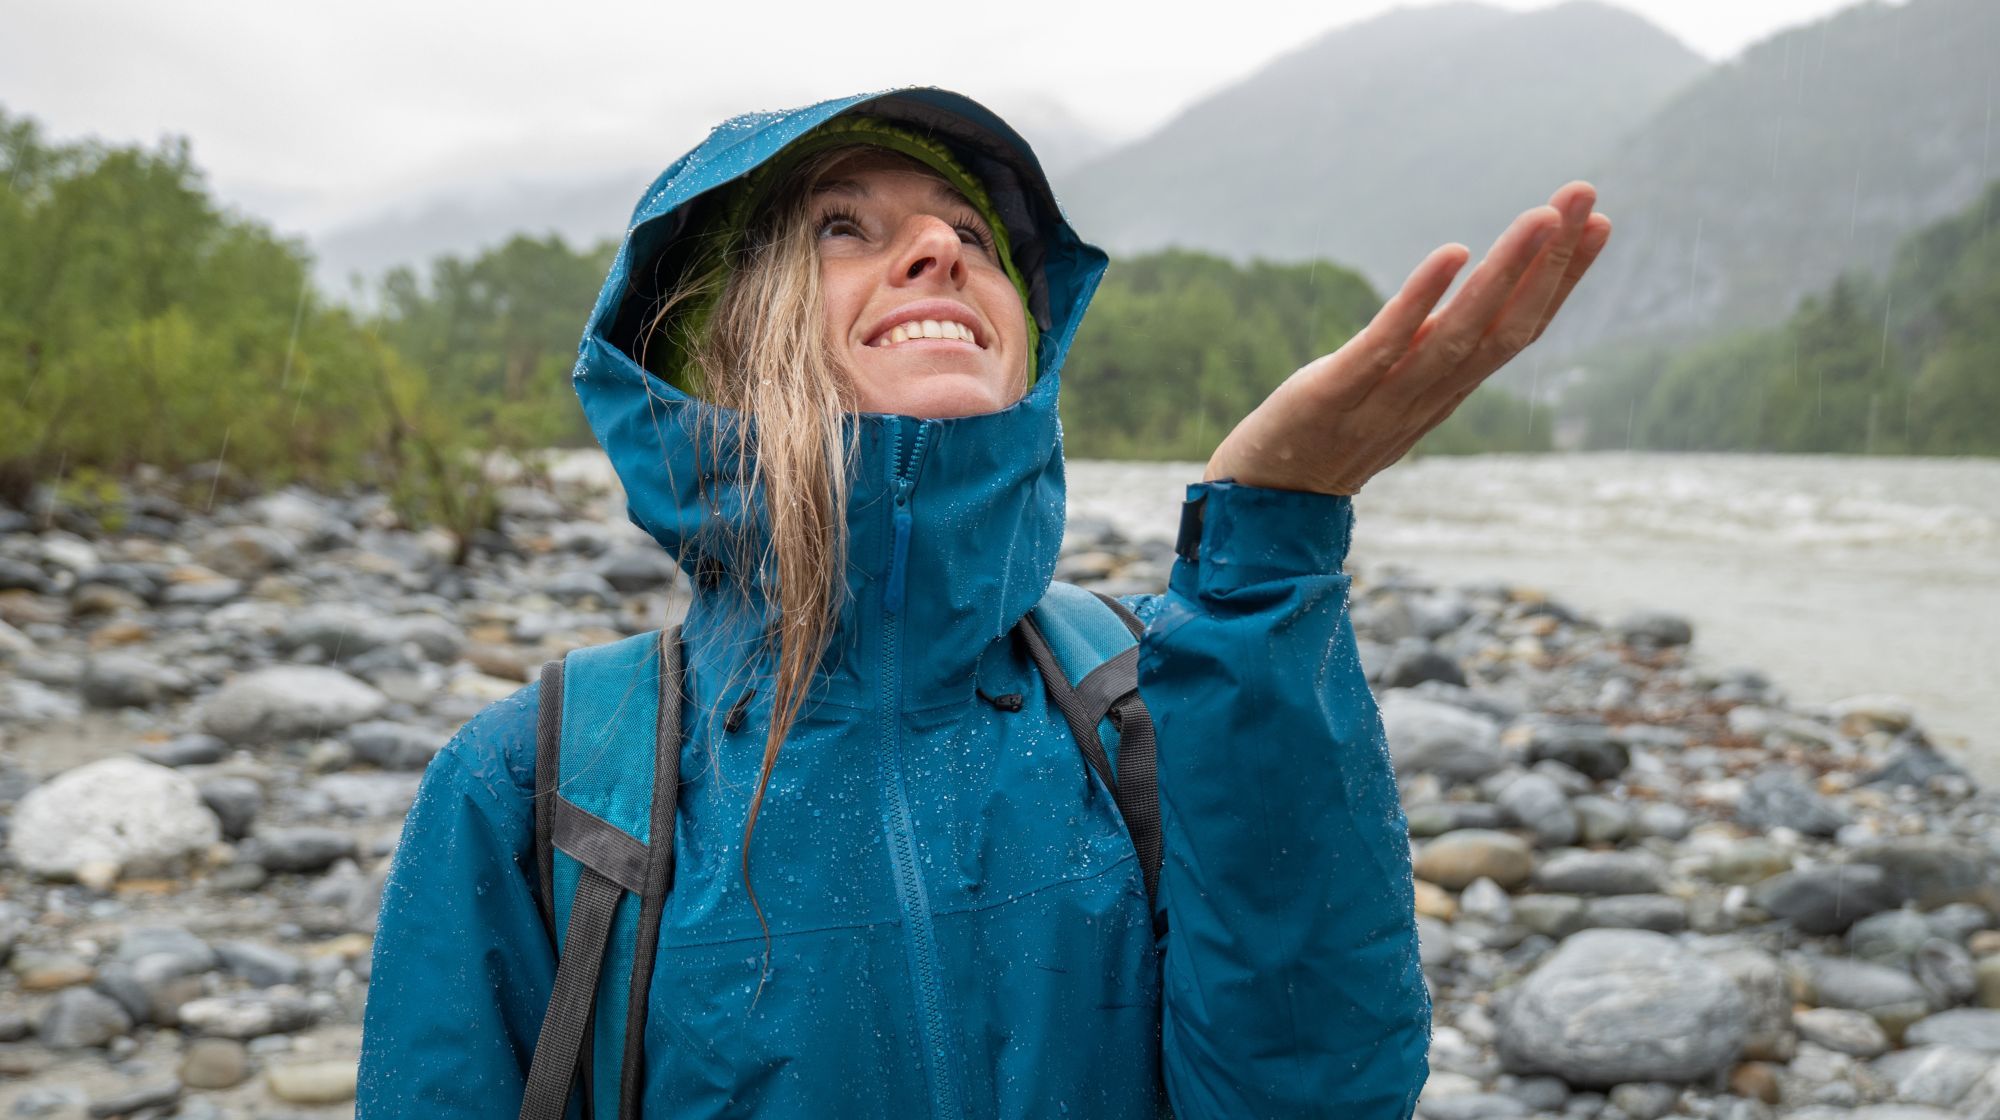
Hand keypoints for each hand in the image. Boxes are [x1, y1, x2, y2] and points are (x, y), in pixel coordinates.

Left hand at [1202, 182, 1611, 494]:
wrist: (1266, 497)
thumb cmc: (1332, 432)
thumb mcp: (1397, 386)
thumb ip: (1436, 346)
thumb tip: (1476, 295)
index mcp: (1449, 388)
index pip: (1520, 330)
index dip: (1563, 280)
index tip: (1601, 223)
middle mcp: (1430, 395)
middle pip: (1507, 327)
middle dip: (1552, 261)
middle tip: (1585, 195)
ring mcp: (1385, 398)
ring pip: (1460, 335)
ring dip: (1506, 272)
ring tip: (1542, 217)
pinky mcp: (1334, 394)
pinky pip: (1386, 345)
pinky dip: (1422, 300)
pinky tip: (1452, 253)